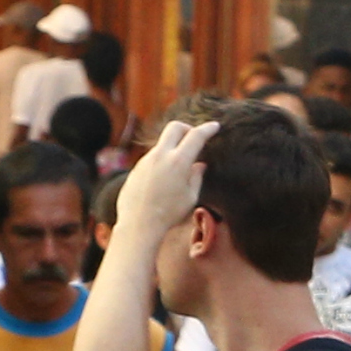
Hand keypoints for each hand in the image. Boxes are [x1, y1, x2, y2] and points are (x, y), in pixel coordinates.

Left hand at [116, 116, 213, 244]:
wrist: (139, 224)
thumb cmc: (168, 214)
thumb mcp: (190, 197)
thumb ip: (196, 177)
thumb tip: (199, 165)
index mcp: (178, 161)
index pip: (196, 136)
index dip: (208, 129)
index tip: (214, 126)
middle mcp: (160, 156)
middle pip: (175, 127)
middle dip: (187, 128)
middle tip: (194, 139)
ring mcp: (146, 161)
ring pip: (162, 144)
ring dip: (173, 149)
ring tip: (179, 169)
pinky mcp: (136, 168)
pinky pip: (152, 158)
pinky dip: (162, 161)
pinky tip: (164, 180)